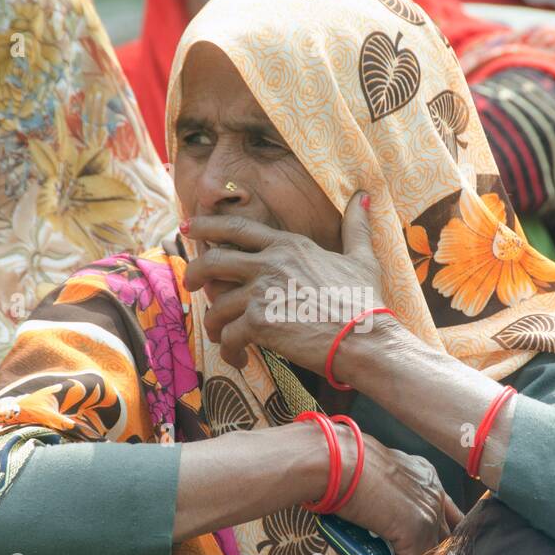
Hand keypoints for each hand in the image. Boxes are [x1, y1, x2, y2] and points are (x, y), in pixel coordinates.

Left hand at [183, 193, 388, 373]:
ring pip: (216, 306)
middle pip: (213, 261)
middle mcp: (269, 263)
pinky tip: (238, 359)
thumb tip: (363, 195)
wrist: (366, 339)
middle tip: (191, 286)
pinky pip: (228, 336)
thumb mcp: (362, 258)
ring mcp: (261, 292)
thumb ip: (356, 227)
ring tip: (223, 338)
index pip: (237, 228)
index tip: (187, 227)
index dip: (207, 226)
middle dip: (195, 274)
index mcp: (289, 245)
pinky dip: (229, 350)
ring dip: (215, 325)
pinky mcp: (258, 323)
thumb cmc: (366, 302)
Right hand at [332, 431, 463, 554]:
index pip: (447, 517)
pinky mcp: (416, 532)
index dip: (427, 538)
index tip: (400, 549)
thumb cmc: (342, 464)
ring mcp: (429, 513)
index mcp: (426, 477)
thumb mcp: (372, 476)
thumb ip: (386, 496)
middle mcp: (434, 493)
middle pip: (441, 541)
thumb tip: (377, 520)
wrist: (337, 460)